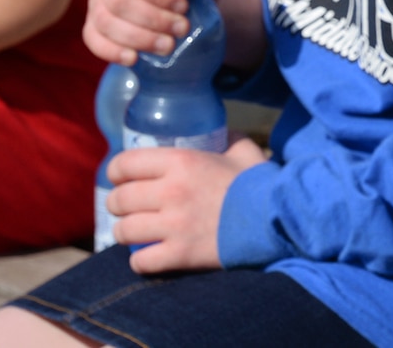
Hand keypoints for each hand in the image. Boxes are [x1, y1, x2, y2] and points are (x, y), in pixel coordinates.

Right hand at [84, 0, 228, 63]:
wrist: (186, 3)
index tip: (183, 7)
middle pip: (118, 0)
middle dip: (152, 20)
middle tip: (182, 30)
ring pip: (105, 21)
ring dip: (138, 38)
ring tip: (168, 47)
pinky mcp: (94, 24)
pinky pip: (93, 39)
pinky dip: (112, 51)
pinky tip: (135, 58)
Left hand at [109, 136, 270, 272]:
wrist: (276, 219)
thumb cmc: (258, 183)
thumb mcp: (242, 150)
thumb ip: (226, 138)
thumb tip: (219, 131)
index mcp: (182, 161)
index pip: (125, 164)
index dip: (115, 171)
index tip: (118, 177)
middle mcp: (171, 191)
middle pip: (119, 199)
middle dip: (116, 204)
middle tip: (124, 207)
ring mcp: (173, 225)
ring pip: (124, 231)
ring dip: (124, 232)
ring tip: (131, 232)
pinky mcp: (180, 255)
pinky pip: (140, 261)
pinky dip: (140, 260)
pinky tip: (147, 256)